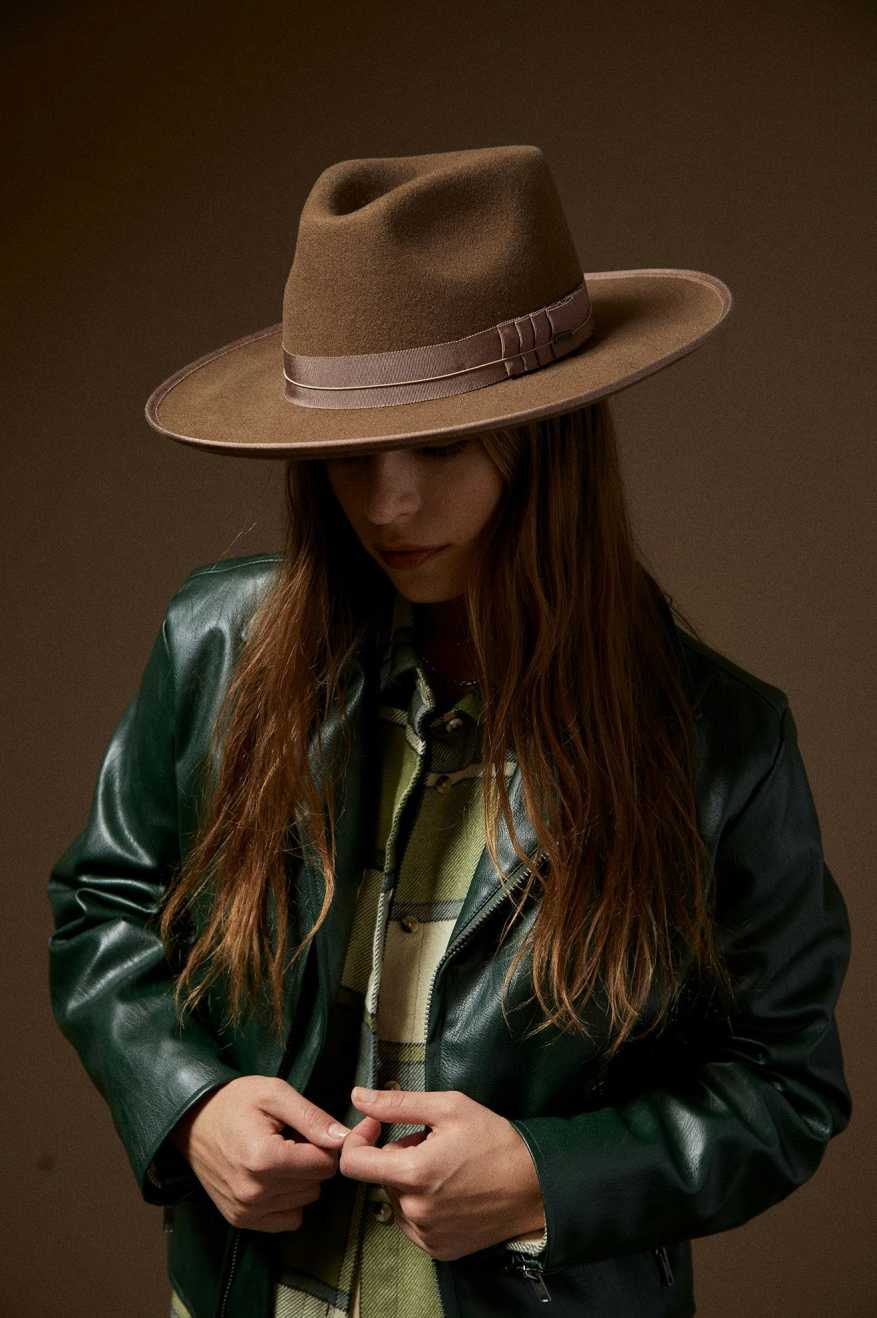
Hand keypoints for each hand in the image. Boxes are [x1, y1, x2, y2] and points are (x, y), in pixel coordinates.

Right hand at [169, 1076, 349, 1231]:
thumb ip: (312, 1117)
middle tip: (288, 1139)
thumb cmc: (234, 1102)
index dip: (324, 1144)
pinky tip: (272, 1176)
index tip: (307, 1130)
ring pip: (304, 1201)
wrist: (192, 1120)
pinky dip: (287, 1200)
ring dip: (298, 1179)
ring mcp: (246, 1211)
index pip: (325, 1165)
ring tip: (277, 1154)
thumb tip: (344, 1139)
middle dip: (310, 1160)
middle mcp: (254, 1193)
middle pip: (316, 1184)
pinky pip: (288, 1219)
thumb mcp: (275, 1093)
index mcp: (264, 1159)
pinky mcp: (241, 1220)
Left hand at [339, 1087, 544, 1261]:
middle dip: (398, 1155)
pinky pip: (412, 1222)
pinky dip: (422, 1204)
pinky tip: (450, 1191)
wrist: (535, 1186)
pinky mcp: (438, 1249)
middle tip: (432, 1143)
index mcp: (413, 1174)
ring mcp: (426, 1234)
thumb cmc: (493, 1141)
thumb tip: (358, 1096)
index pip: (354, 1163)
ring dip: (410, 1180)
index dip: (359, 1138)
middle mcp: (415, 1211)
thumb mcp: (448, 1107)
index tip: (377, 1126)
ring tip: (445, 1167)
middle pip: (380, 1177)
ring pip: (396, 1199)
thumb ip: (397, 1104)